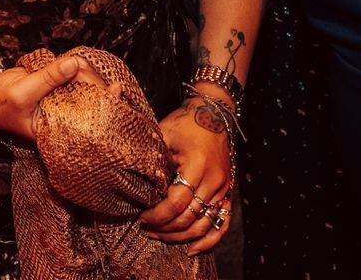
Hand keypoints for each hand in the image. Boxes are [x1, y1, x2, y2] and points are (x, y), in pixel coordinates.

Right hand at [0, 52, 112, 140]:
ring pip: (80, 85)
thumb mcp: (23, 91)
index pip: (86, 120)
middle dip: (91, 82)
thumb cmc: (1, 101)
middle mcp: (61, 117)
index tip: (116, 89)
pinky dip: (72, 69)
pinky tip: (74, 63)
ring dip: (83, 73)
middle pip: (88, 100)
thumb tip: (75, 63)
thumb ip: (49, 78)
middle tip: (83, 66)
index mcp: (55, 129)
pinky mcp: (55, 87)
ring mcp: (59, 101)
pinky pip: (70, 77)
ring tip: (77, 63)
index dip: (104, 105)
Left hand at [140, 93, 235, 254]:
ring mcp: (223, 188)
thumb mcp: (163, 134)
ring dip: (180, 236)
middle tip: (145, 228)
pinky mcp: (227, 191)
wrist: (213, 112)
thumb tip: (133, 182)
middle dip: (164, 228)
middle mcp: (214, 180)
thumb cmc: (185, 122)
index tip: (141, 216)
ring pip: (203, 225)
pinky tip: (192, 248)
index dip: (157, 215)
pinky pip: (222, 222)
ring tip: (160, 235)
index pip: (176, 203)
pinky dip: (208, 240)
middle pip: (189, 218)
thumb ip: (152, 159)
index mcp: (197, 165)